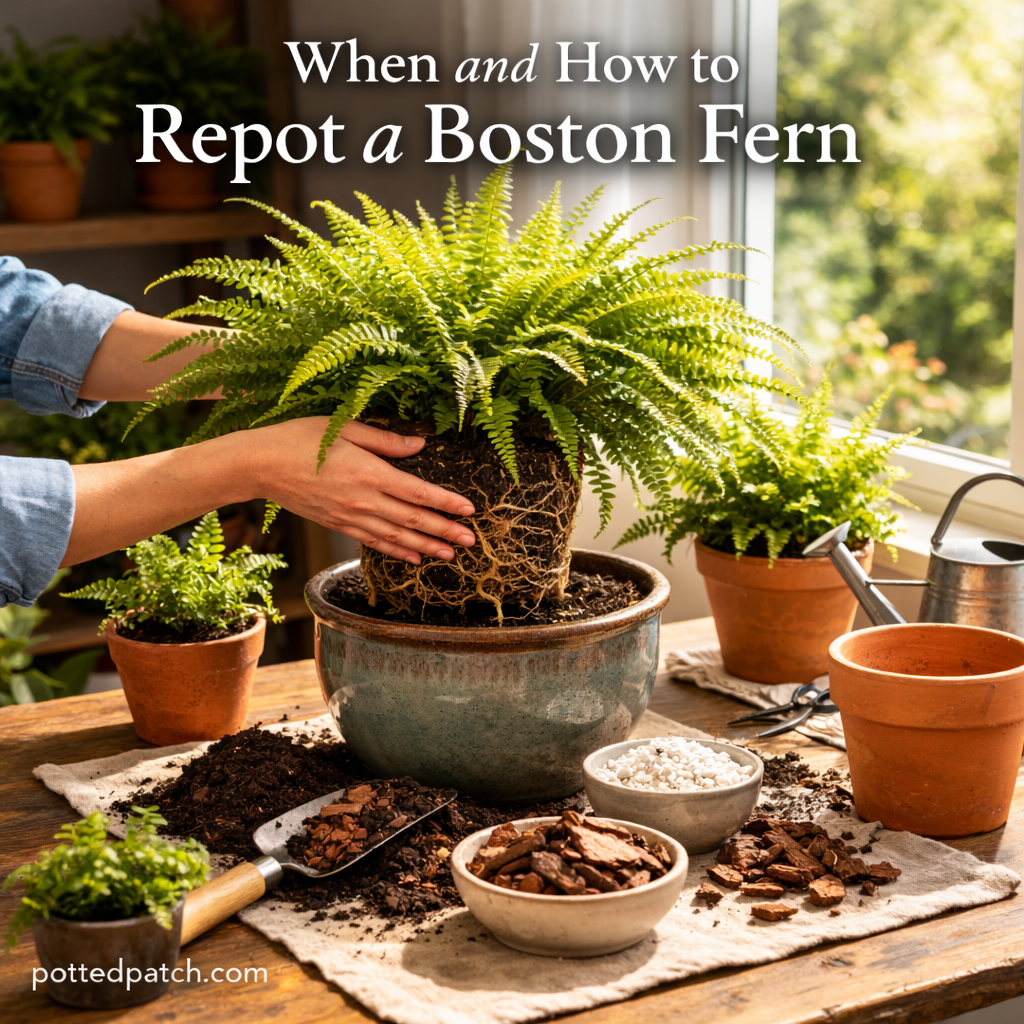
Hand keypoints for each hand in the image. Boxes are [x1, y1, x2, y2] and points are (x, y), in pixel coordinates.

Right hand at [246, 418, 475, 563]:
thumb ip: (386, 440)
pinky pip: (374, 541)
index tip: (469, 510)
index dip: (446, 503)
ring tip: (450, 556)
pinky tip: (414, 558)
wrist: (259, 464)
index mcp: (369, 473)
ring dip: (426, 547)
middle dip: (445, 532)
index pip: (418, 492)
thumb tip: (420, 445)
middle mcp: (363, 500)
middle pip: (413, 520)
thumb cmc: (299, 438)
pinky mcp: (337, 524)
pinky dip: (396, 551)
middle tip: (471, 542)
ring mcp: (350, 516)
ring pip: (397, 536)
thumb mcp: (345, 428)